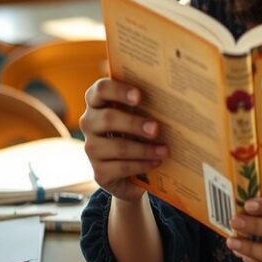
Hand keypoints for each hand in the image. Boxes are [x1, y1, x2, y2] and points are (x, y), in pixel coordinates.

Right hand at [79, 78, 167, 201]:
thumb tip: (171, 97)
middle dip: (134, 123)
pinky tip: (156, 162)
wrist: (130, 170)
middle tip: (156, 128)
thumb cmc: (138, 131)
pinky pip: (121, 167)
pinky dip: (141, 165)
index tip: (139, 96)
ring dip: (144, 149)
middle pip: (108, 118)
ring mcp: (91, 148)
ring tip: (164, 150)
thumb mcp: (139, 114)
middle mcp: (89, 123)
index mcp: (98, 102)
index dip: (118, 91)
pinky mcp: (99, 171)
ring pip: (117, 147)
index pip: (100, 90)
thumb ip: (146, 103)